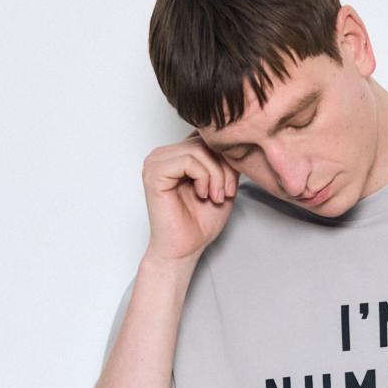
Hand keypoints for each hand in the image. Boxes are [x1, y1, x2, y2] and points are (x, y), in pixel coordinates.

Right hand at [141, 131, 240, 264]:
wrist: (185, 248)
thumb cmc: (200, 222)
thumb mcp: (223, 185)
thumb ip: (226, 162)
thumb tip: (233, 144)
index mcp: (177, 155)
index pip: (206, 139)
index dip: (225, 159)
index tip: (232, 187)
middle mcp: (164, 154)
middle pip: (204, 142)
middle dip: (223, 169)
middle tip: (226, 193)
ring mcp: (156, 162)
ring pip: (198, 150)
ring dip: (216, 175)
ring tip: (216, 196)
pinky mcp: (154, 173)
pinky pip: (187, 160)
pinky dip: (203, 177)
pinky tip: (203, 194)